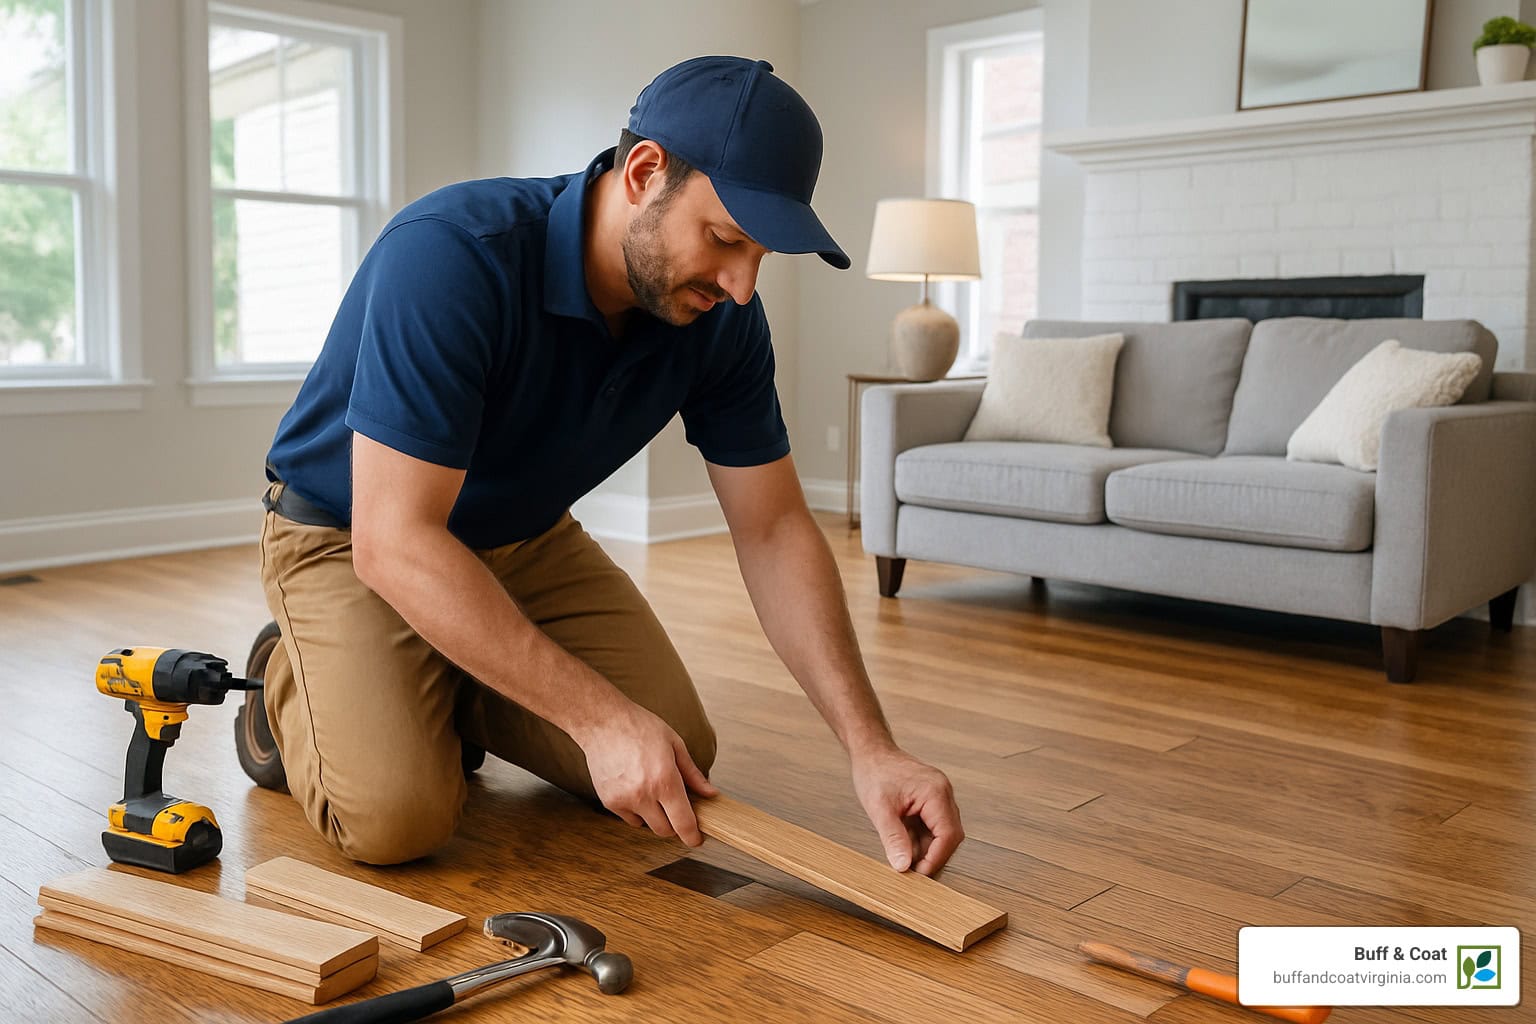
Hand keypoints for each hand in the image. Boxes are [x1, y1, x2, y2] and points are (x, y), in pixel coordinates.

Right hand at [579, 702, 718, 846]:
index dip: (693, 836)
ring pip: (646, 825)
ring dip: (654, 816)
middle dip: (674, 824)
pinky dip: (636, 810)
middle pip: (665, 830)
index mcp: (664, 780)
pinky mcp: (609, 801)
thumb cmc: (640, 727)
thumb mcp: (675, 744)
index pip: (683, 823)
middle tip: (676, 806)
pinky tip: (635, 787)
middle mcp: (643, 794)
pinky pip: (629, 818)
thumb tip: (710, 793)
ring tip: (652, 789)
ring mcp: (623, 800)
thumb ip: (693, 774)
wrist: (602, 722)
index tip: (696, 838)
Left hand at [850, 746, 963, 875]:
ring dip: (927, 847)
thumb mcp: (879, 809)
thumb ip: (893, 838)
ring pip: (943, 831)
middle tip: (913, 870)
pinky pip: (934, 824)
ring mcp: (939, 794)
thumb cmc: (874, 772)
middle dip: (933, 855)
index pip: (948, 835)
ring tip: (905, 856)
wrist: (870, 752)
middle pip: (950, 835)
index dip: (936, 858)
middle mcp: (943, 792)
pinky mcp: (931, 798)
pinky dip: (922, 837)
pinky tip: (906, 843)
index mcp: (935, 792)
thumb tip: (903, 865)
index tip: (919, 873)